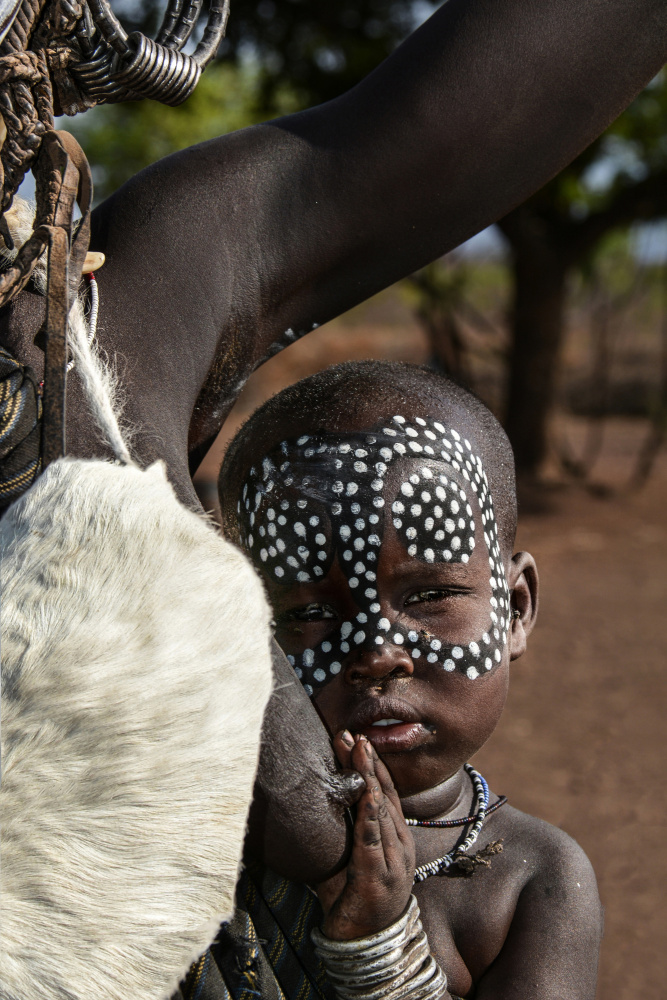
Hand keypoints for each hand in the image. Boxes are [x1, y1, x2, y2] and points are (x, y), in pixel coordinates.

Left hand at [316, 732, 415, 939]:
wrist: (366, 945)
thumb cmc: (352, 897)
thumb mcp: (345, 856)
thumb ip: (337, 830)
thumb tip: (308, 800)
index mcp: (394, 836)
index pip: (384, 791)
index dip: (370, 763)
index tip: (354, 736)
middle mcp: (399, 843)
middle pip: (383, 792)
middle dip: (366, 761)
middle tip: (352, 732)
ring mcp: (393, 860)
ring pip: (380, 810)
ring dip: (367, 777)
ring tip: (358, 751)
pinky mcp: (379, 878)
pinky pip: (373, 841)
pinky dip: (368, 815)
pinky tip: (365, 796)